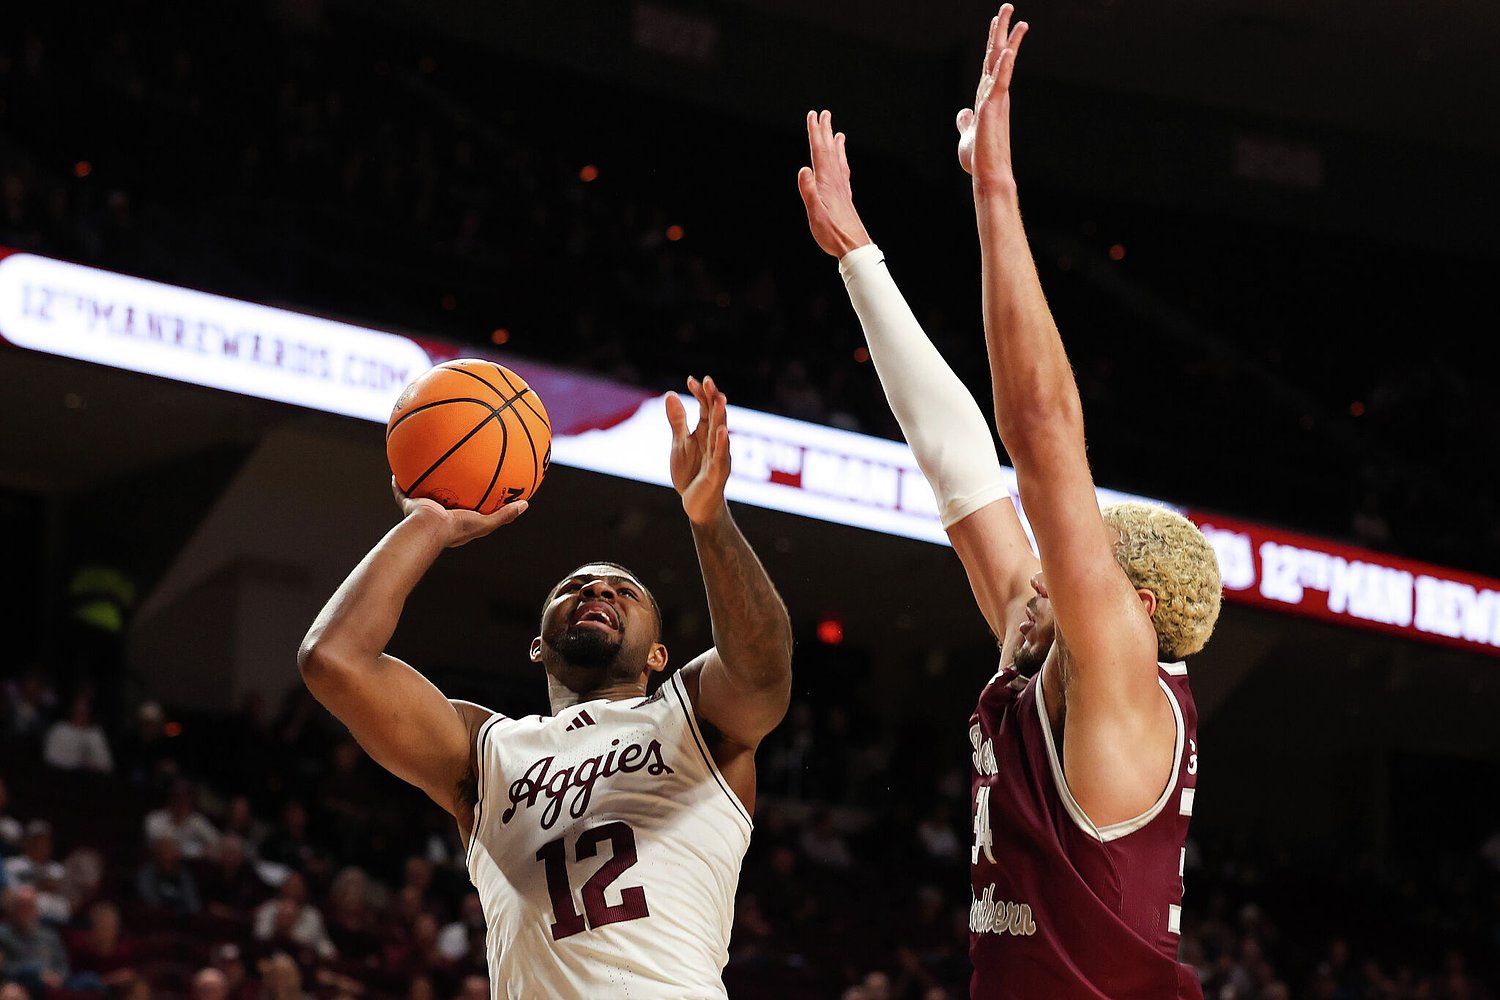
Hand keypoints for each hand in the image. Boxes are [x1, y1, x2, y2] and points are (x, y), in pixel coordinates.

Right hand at [391, 477, 526, 547]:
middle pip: (441, 498)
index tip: (476, 486)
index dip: (468, 498)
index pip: (463, 508)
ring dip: (421, 482)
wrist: (430, 528)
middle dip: (444, 487)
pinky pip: (401, 491)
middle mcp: (438, 515)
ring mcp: (422, 510)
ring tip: (423, 465)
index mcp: (455, 521)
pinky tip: (397, 470)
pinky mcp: (409, 504)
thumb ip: (505, 515)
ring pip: (420, 493)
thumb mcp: (486, 522)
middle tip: (450, 473)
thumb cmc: (457, 528)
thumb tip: (525, 505)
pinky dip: (398, 483)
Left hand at [665, 376, 730, 525]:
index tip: (691, 380)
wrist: (697, 505)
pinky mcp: (716, 473)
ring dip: (720, 416)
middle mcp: (715, 442)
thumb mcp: (680, 443)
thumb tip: (671, 395)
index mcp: (705, 434)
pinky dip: (721, 445)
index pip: (705, 409)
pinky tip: (722, 432)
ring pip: (720, 433)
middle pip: (715, 416)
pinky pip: (720, 457)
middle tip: (708, 381)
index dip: (700, 394)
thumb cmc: (691, 473)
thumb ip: (678, 420)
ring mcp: (718, 457)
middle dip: (712, 399)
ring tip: (720, 398)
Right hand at [796, 109, 872, 257]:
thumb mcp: (815, 214)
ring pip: (838, 160)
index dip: (816, 133)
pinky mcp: (845, 197)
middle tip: (825, 114)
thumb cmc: (832, 233)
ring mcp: (842, 189)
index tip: (813, 116)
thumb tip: (803, 169)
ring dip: (835, 145)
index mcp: (826, 183)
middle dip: (825, 131)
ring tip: (837, 133)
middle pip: (829, 151)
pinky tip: (842, 163)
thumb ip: (809, 191)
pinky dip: (842, 162)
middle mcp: (836, 181)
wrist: (853, 246)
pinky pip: (843, 172)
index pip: (819, 152)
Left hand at [955, 4, 1027, 182]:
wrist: (987, 174)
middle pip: (998, 56)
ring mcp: (995, 100)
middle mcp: (994, 94)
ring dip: (1008, 41)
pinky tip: (1009, 51)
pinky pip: (999, 84)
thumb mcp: (967, 134)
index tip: (997, 23)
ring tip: (1016, 19)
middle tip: (1008, 6)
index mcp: (987, 97)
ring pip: (1002, 65)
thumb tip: (963, 112)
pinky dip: (1004, 67)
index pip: (990, 63)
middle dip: (1002, 31)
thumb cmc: (979, 158)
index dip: (993, 42)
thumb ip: (965, 120)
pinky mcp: (992, 109)